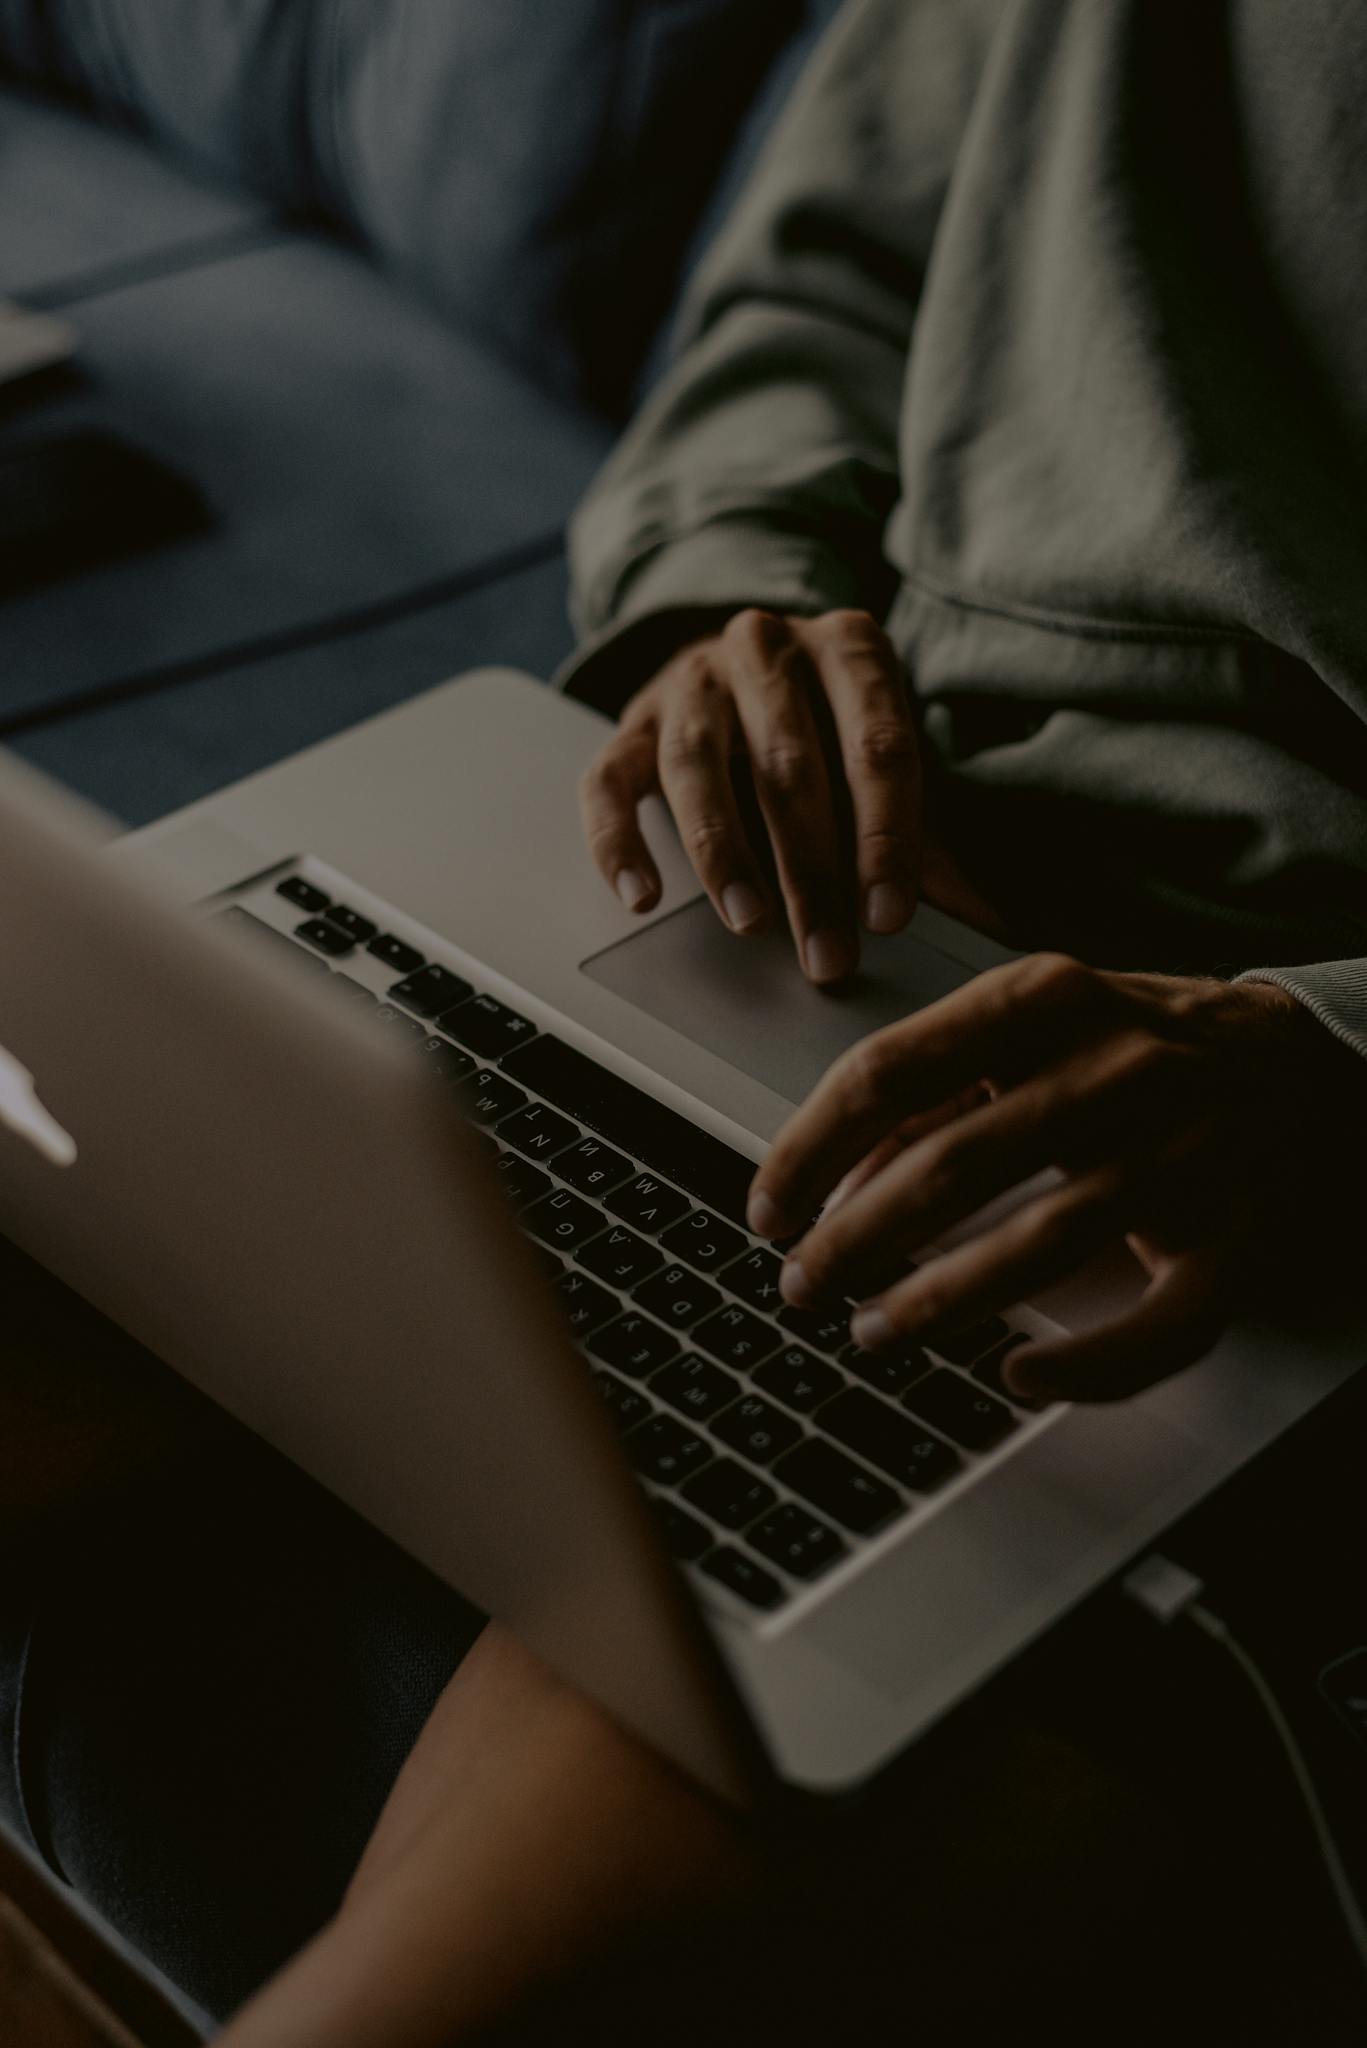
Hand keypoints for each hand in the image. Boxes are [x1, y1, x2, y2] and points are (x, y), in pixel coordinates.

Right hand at [579, 607, 921, 983]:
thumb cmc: (830, 728)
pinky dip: (618, 843)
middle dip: (811, 870)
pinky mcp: (630, 723)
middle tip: (827, 954)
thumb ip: (930, 838)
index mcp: (848, 647)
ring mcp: (689, 682)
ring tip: (749, 923)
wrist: (743, 664)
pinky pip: (608, 783)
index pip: (877, 746)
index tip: (888, 918)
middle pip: (788, 763)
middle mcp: (764, 647)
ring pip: (696, 765)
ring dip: (724, 853)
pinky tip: (642, 898)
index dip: (886, 837)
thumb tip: (989, 926)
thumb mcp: (886, 762)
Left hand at [745, 956, 1365, 1401]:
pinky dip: (1088, 1363)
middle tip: (800, 1285)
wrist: (1306, 1058)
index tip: (767, 1207)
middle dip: (855, 1238)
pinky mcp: (1234, 1236)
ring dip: (939, 1300)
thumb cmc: (1138, 1040)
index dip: (811, 1148)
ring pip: (1044, 1239)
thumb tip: (832, 1176)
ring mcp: (1184, 1152)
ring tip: (872, 1332)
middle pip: (954, 1163)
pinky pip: (1162, 1321)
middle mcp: (1116, 1065)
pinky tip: (1017, 1372)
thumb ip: (933, 1088)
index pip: (893, 1069)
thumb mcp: (1030, 1025)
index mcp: (1047, 998)